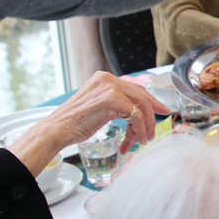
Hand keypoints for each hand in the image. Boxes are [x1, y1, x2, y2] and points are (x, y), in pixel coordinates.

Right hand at [7, 72, 160, 175]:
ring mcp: (109, 88)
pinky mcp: (111, 99)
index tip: (160, 109)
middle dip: (153, 112)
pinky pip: (135, 115)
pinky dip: (138, 129)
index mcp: (103, 78)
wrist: (58, 130)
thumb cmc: (74, 123)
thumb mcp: (98, 107)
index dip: (150, 100)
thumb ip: (115, 103)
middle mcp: (107, 79)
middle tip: (160, 124)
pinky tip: (134, 140)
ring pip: (141, 105)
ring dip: (145, 125)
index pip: (134, 88)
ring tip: (142, 140)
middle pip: (141, 95)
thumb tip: (135, 111)